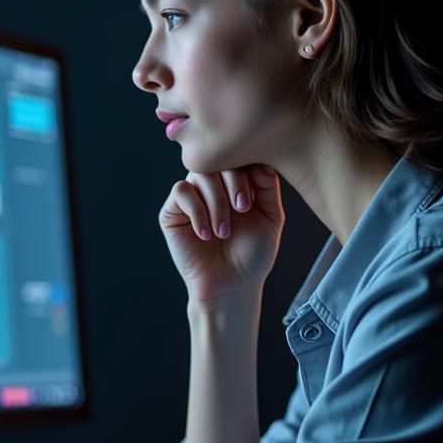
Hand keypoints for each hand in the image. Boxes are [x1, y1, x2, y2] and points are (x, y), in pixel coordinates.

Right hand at [159, 163, 284, 302]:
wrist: (232, 286)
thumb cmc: (252, 255)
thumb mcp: (270, 218)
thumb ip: (267, 187)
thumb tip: (259, 161)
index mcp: (238, 182)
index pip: (239, 156)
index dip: (247, 169)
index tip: (253, 199)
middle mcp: (214, 186)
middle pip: (219, 159)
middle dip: (233, 182)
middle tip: (242, 209)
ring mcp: (192, 197)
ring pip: (199, 174)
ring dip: (216, 201)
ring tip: (223, 231)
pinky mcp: (173, 211)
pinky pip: (181, 192)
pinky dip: (196, 211)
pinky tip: (205, 233)